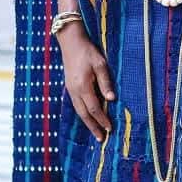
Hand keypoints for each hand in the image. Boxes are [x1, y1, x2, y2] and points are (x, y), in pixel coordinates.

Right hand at [57, 22, 114, 140]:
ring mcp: (70, 89)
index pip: (94, 108)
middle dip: (93, 127)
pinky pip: (76, 105)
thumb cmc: (88, 52)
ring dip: (87, 122)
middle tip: (101, 139)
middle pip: (84, 114)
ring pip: (78, 111)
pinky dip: (83, 114)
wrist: (71, 42)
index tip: (110, 129)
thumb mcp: (100, 65)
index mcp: (83, 86)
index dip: (102, 120)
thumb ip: (105, 82)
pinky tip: (88, 117)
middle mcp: (74, 91)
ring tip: (95, 132)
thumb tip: (111, 100)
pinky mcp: (69, 86)